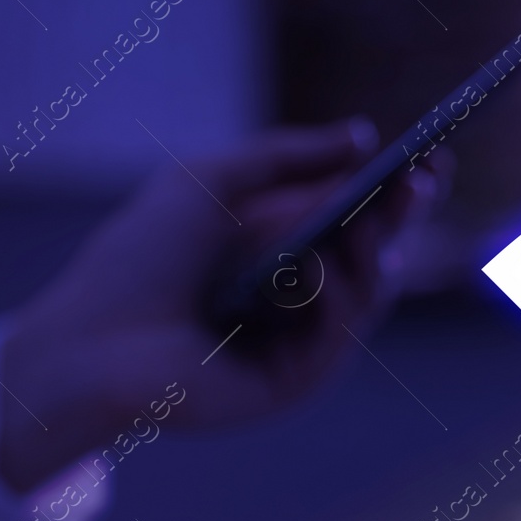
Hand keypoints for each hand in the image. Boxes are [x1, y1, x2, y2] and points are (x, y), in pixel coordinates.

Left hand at [0, 120, 436, 490]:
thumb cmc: (140, 257)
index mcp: (286, 249)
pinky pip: (337, 339)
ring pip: (368, 297)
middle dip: (401, 218)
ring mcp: (301, 345)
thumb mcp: (212, 182)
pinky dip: (334, 298)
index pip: (360, 219)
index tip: (430, 158)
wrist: (90, 336)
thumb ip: (286, 155)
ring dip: (374, 253)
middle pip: (378, 255)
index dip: (398, 192)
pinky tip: (318, 266)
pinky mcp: (291, 385)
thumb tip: (364, 135)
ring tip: (366, 220)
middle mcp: (302, 299)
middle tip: (421, 182)